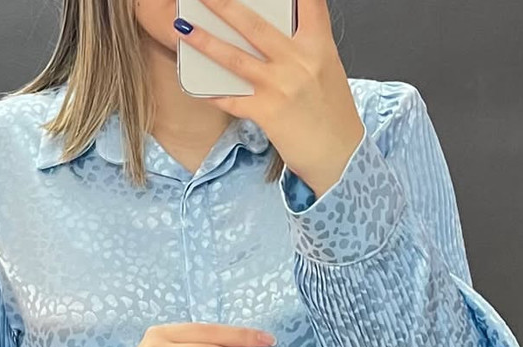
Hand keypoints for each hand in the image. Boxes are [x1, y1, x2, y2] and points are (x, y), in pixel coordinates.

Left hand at [173, 0, 365, 197]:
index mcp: (318, 46)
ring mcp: (281, 87)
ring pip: (235, 58)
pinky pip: (231, 100)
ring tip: (183, 28)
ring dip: (205, 42)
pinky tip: (195, 87)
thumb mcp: (327, 71)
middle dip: (224, 5)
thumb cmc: (333, 116)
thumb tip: (276, 37)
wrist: (339, 155)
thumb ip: (304, 49)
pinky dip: (211, 94)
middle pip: (255, 25)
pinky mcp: (267, 113)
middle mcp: (299, 61)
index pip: (308, 2)